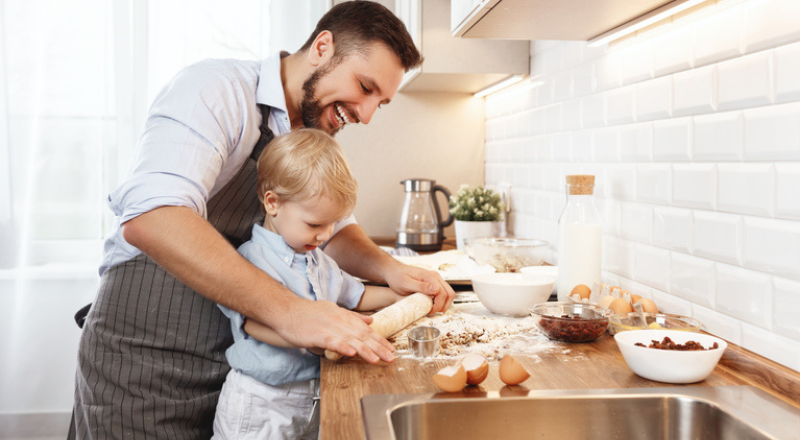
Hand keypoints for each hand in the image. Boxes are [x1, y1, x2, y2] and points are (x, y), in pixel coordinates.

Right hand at [276, 298, 395, 363]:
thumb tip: (371, 320)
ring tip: (377, 359)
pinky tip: (351, 353)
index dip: (380, 340)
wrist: (287, 310)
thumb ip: (353, 317)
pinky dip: (342, 347)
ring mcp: (329, 327)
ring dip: (365, 350)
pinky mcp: (317, 335)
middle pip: (362, 335)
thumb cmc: (309, 313)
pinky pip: (332, 341)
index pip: (366, 330)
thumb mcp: (334, 310)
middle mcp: (340, 321)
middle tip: (391, 357)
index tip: (391, 349)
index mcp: (344, 317)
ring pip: (350, 339)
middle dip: (378, 347)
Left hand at [384, 263, 454, 313]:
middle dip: (444, 305)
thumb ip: (421, 286)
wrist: (394, 271)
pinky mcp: (434, 282)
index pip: (443, 293)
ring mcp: (436, 279)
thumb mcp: (406, 284)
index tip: (430, 311)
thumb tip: (436, 290)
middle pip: (450, 293)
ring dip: (444, 303)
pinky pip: (444, 292)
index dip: (438, 305)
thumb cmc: (397, 277)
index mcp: (430, 276)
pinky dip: (441, 300)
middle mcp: (435, 276)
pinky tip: (432, 304)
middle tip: (432, 312)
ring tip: (432, 309)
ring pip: (449, 293)